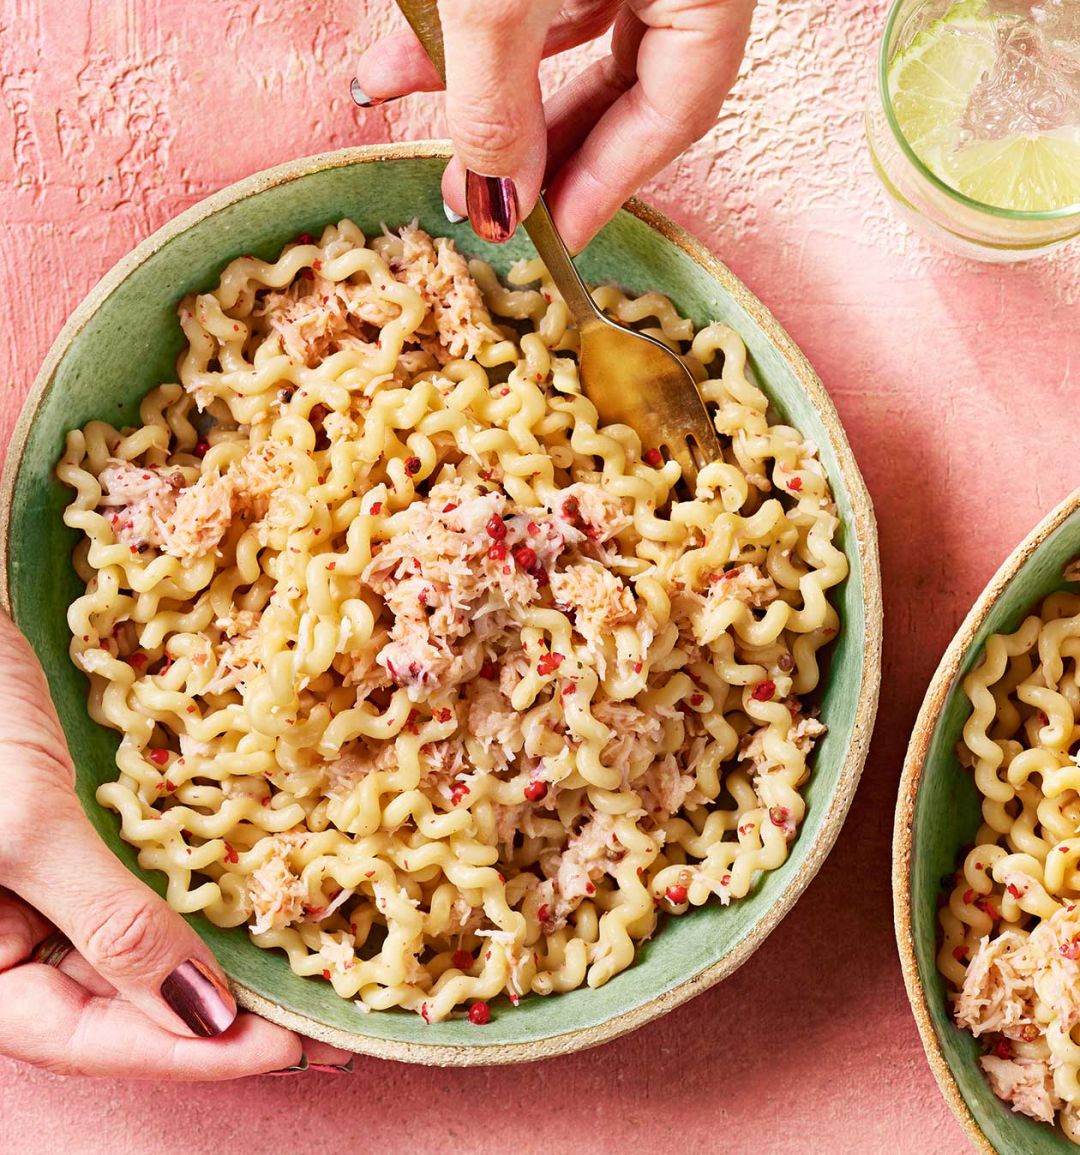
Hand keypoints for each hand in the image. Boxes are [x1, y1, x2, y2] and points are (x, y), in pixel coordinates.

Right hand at [0, 613, 351, 1077]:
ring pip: (129, 950)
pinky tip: (249, 906)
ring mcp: (38, 885)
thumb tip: (201, 1017)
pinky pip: (134, 886)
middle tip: (317, 1024)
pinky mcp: (70, 835)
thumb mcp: (28, 827)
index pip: (88, 1037)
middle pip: (114, 1003)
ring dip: (209, 963)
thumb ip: (109, 926)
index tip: (289, 1046)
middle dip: (212, 1017)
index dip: (191, 1051)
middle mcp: (5, 937)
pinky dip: (190, 901)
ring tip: (299, 977)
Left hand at [353, 0, 754, 250]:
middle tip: (478, 199)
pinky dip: (471, 27)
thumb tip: (502, 203)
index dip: (605, 187)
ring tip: (413, 121)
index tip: (549, 240)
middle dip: (533, 145)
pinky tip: (403, 59)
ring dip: (484, 85)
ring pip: (567, 35)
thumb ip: (499, 102)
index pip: (672, 113)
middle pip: (624, 86)